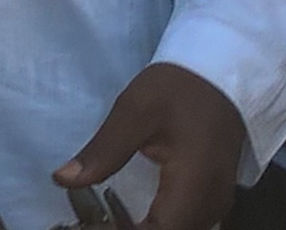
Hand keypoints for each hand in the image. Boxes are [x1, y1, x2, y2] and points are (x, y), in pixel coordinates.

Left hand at [56, 62, 246, 229]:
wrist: (222, 72)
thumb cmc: (180, 88)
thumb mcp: (135, 111)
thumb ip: (103, 151)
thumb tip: (63, 179)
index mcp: (194, 186)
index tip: (88, 223)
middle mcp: (210, 204)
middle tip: (90, 219)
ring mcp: (215, 204)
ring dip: (143, 228)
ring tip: (104, 219)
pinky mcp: (212, 199)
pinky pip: (185, 224)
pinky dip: (156, 225)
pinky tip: (129, 217)